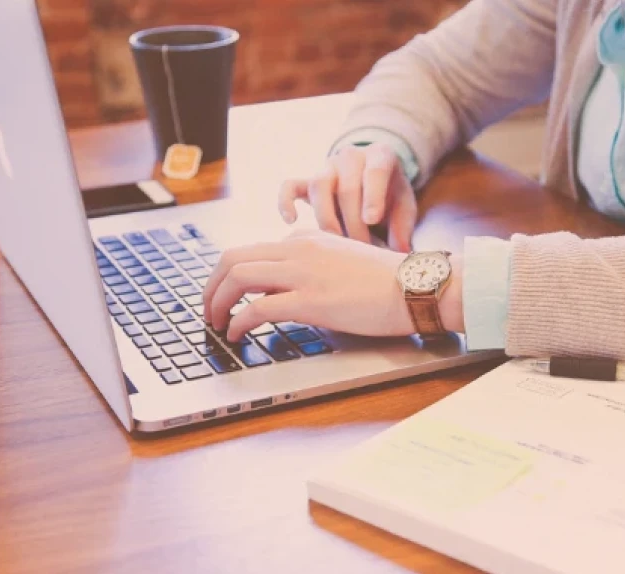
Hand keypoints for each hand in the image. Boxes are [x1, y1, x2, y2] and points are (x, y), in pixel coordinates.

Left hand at [202, 230, 464, 341]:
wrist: (415, 286)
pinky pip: (257, 308)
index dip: (231, 276)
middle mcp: (299, 249)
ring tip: (215, 323)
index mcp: (307, 239)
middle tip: (208, 309)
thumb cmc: (388, 281)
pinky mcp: (310, 300)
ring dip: (217, 302)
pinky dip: (238, 322)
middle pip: (233, 258)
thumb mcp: (343, 261)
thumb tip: (291, 289)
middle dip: (212, 285)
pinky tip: (237, 335)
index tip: (227, 295)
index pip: (254, 251)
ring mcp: (303, 273)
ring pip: (238, 277)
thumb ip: (315, 267)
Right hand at [277, 143, 416, 252]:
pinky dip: (286, 202)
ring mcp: (326, 167)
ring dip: (328, 219)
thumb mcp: (404, 207)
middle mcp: (351, 156)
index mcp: (380, 156)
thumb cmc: (390, 196)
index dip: (373, 196)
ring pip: (319, 186)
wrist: (372, 179)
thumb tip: (401, 254)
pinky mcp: (306, 181)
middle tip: (362, 249)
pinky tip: (291, 221)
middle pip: (347, 188)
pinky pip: (289, 186)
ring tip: (338, 245)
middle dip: (354, 223)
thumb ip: (403, 228)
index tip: (372, 220)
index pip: (375, 171)